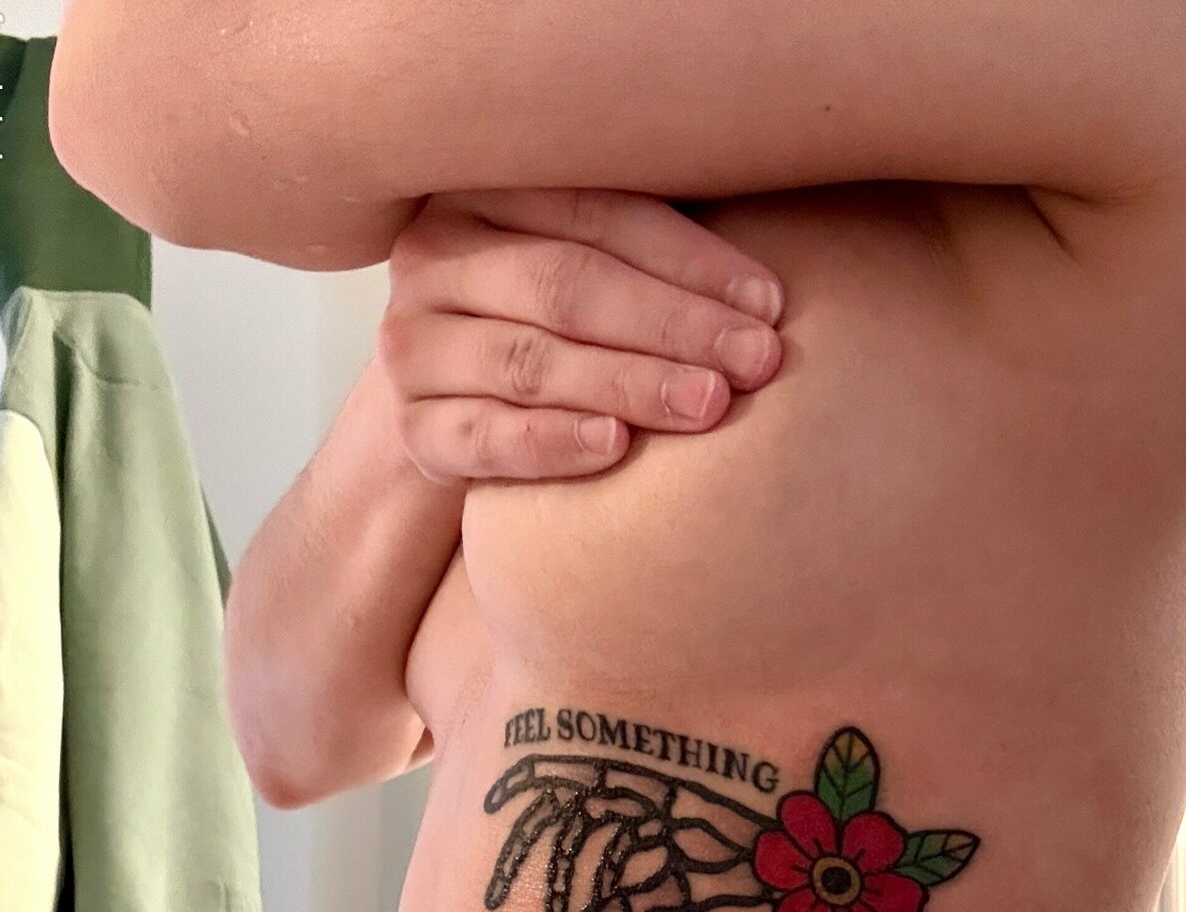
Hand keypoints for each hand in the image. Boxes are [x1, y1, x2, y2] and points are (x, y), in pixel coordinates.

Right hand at [378, 188, 784, 481]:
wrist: (460, 411)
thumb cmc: (554, 327)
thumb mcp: (592, 267)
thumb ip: (652, 255)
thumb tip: (769, 298)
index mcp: (483, 191)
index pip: (598, 214)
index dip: (690, 260)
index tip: (771, 304)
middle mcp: (433, 259)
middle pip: (566, 285)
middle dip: (673, 325)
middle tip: (755, 362)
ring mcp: (413, 346)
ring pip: (532, 360)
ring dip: (630, 383)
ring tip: (708, 403)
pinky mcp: (414, 428)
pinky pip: (488, 437)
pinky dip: (555, 442)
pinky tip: (616, 446)